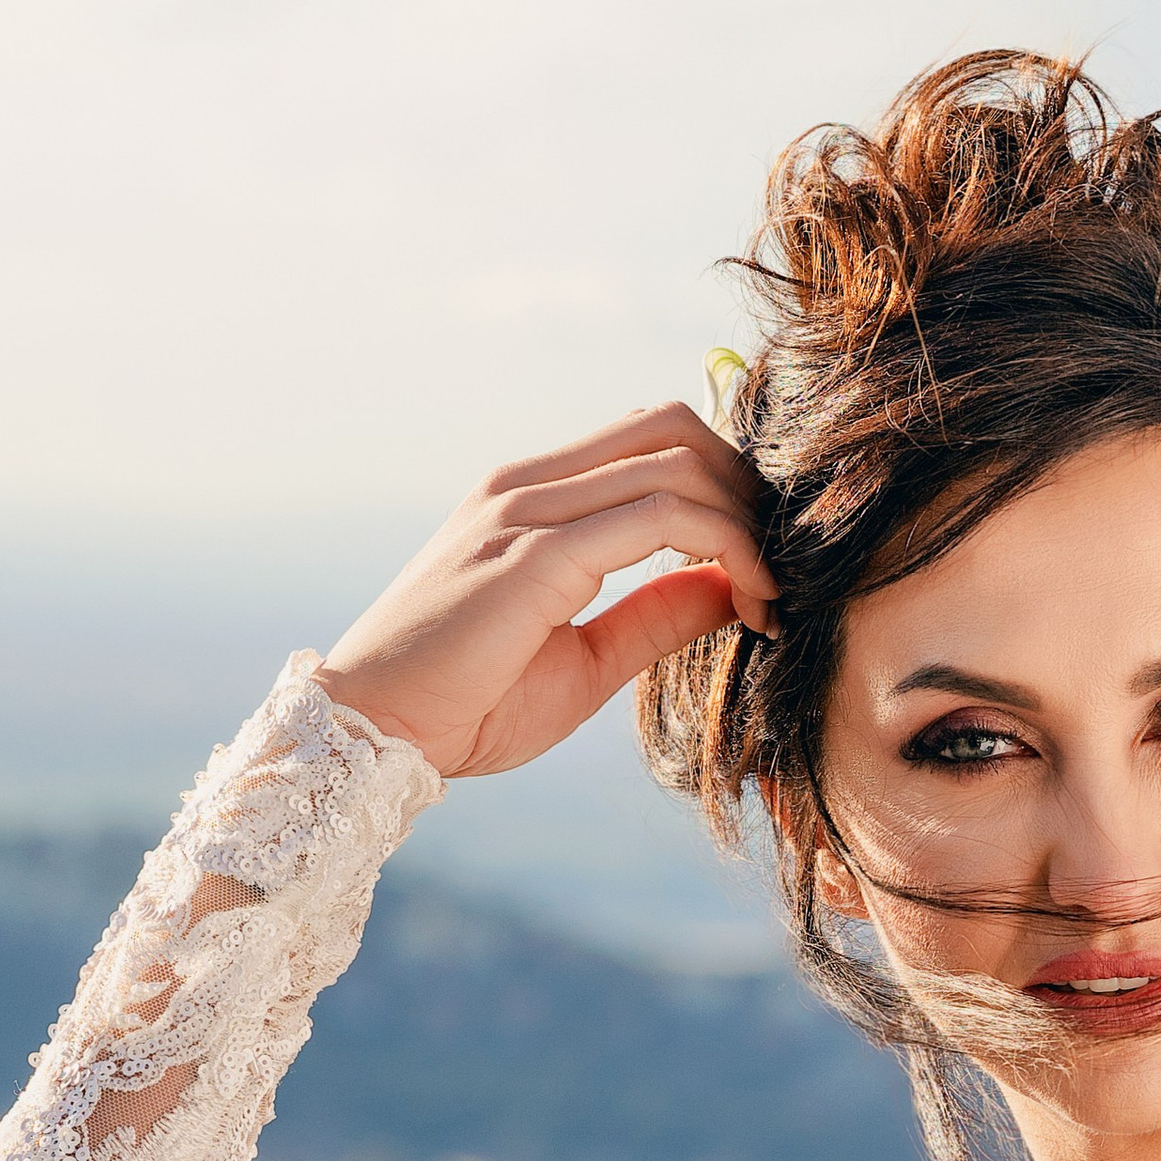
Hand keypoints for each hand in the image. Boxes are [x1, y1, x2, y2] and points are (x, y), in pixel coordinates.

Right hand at [314, 403, 777, 778]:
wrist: (377, 733)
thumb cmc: (468, 705)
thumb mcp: (587, 659)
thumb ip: (656, 617)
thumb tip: (735, 587)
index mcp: (534, 500)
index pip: (650, 441)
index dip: (725, 487)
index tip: (763, 569)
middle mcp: (528, 487)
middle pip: (673, 427)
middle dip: (747, 487)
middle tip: (782, 566)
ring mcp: (527, 511)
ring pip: (675, 462)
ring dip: (747, 524)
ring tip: (773, 596)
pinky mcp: (536, 554)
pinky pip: (658, 518)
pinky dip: (724, 549)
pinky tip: (750, 602)